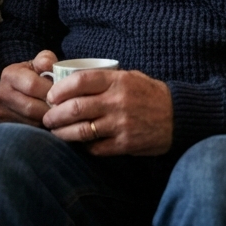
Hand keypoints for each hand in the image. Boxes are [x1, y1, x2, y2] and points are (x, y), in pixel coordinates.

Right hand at [0, 50, 58, 126]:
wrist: (12, 91)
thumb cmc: (30, 75)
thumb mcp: (37, 64)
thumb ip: (46, 60)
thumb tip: (53, 66)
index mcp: (10, 75)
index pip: (32, 85)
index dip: (51, 90)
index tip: (65, 93)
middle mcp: (2, 94)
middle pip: (31, 107)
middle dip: (51, 109)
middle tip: (66, 109)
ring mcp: (1, 112)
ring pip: (30, 122)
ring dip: (48, 121)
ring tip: (60, 117)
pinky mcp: (6, 126)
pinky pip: (28, 131)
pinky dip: (42, 129)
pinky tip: (51, 124)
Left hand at [42, 70, 172, 155]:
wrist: (178, 116)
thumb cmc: (149, 94)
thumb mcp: (128, 77)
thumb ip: (103, 79)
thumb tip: (70, 82)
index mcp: (117, 81)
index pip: (79, 81)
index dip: (59, 90)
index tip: (50, 96)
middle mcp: (117, 102)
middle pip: (75, 108)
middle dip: (54, 115)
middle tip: (47, 118)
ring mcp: (121, 124)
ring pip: (81, 130)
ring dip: (63, 133)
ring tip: (55, 132)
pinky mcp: (125, 144)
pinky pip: (96, 148)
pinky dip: (84, 146)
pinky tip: (79, 143)